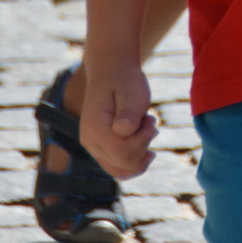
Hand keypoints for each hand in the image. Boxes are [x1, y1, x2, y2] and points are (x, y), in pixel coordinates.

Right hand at [80, 64, 157, 181]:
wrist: (112, 71)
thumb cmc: (124, 80)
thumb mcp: (131, 90)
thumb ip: (128, 111)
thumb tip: (123, 130)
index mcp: (95, 128)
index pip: (122, 153)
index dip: (143, 141)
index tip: (152, 121)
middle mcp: (90, 143)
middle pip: (123, 165)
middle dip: (143, 146)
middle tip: (150, 121)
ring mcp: (94, 148)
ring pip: (121, 171)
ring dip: (140, 152)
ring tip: (145, 127)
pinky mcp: (101, 150)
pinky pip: (118, 167)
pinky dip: (135, 158)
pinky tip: (144, 138)